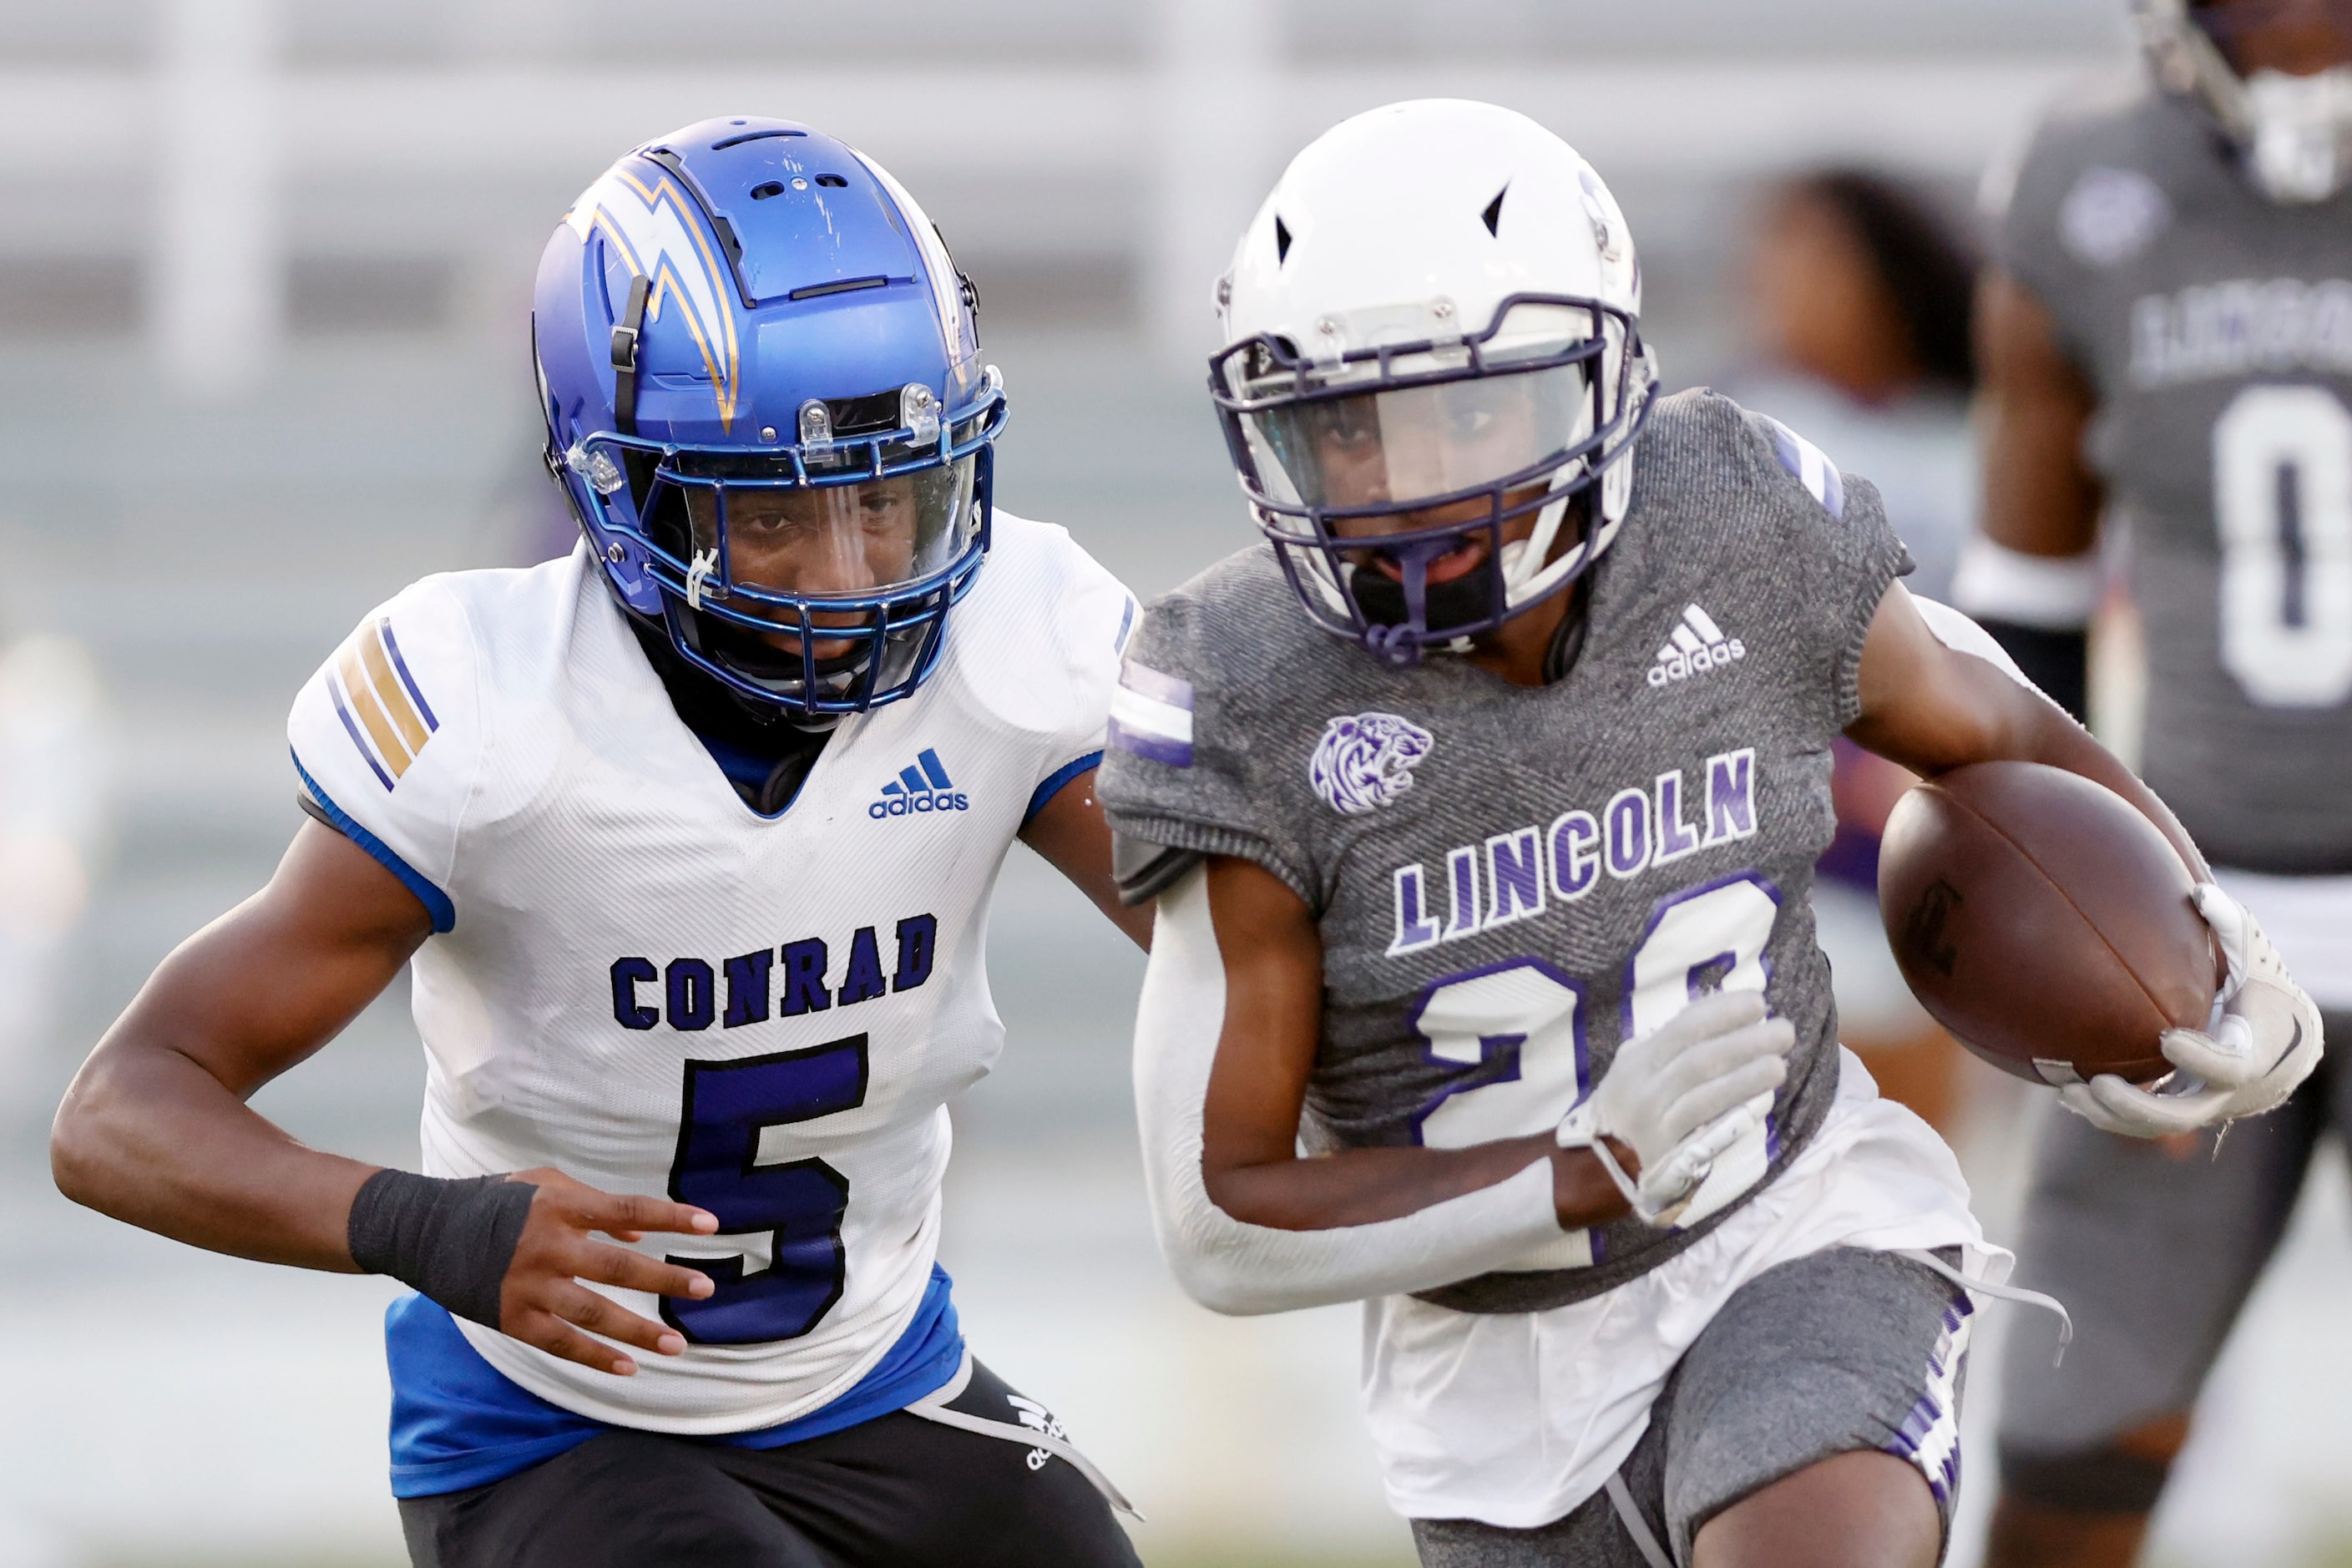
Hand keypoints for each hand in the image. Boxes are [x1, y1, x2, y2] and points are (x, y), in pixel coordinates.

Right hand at [497, 1168, 719, 1375]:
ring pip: (594, 1313)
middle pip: (618, 1267)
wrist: (424, 1230)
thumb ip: (594, 1208)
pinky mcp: (512, 1317)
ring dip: (639, 1331)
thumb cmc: (494, 1203)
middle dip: (665, 1278)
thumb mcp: (544, 1185)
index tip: (711, 1225)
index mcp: (560, 1206)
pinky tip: (628, 1367)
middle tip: (705, 1289)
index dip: (671, 1217)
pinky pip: (561, 1342)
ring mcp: (529, 1285)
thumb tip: (639, 1236)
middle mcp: (548, 1246)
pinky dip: (595, 1357)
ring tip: (677, 1344)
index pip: (628, 1209)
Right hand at [1557, 990, 1793, 1226]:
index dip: (1722, 1013)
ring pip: (1705, 1097)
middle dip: (1745, 1043)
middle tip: (1784, 1031)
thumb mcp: (1637, 1066)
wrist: (1603, 1160)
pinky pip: (1707, 1132)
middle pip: (1700, 1060)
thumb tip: (1725, 1010)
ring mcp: (1657, 1124)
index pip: (1684, 1027)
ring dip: (1746, 1079)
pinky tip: (1762, 1102)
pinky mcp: (1670, 1156)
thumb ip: (1672, 1042)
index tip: (1758, 1002)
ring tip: (1780, 1065)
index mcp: (1639, 1060)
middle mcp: (1645, 1089)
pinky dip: (1735, 1115)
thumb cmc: (1632, 1103)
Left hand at [2060, 883, 2323, 1137]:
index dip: (2200, 1057)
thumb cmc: (2263, 990)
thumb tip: (2199, 892)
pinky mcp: (2181, 1109)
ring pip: (2156, 1127)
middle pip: (2184, 1115)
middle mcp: (2227, 1092)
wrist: (2283, 1042)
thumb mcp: (2255, 956)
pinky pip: (2143, 1123)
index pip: (2229, 1067)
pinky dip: (2107, 1113)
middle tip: (2097, 1084)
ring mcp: (2203, 1107)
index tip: (2167, 1039)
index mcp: (2252, 1055)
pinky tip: (2066, 1093)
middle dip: (2139, 1105)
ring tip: (2066, 1092)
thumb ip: (2231, 926)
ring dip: (2111, 1116)